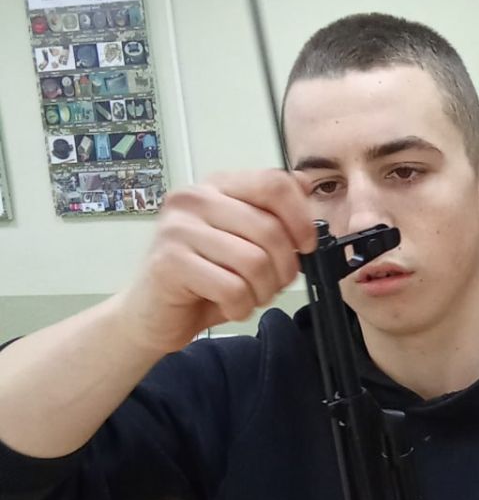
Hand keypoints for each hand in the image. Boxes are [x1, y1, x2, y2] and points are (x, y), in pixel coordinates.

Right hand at [119, 169, 315, 354]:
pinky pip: (233, 288)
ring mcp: (178, 229)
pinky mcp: (170, 263)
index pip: (273, 183)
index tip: (306, 246)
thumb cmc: (202, 280)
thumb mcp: (244, 241)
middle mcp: (194, 199)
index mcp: (217, 186)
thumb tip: (304, 183)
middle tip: (271, 285)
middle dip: (284, 268)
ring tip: (247, 296)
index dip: (301, 219)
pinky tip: (228, 306)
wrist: (151, 316)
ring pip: (255, 262)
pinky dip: (241, 307)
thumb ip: (271, 212)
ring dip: (262, 291)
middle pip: (270, 229)